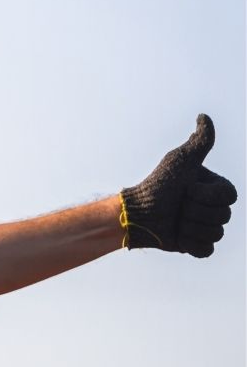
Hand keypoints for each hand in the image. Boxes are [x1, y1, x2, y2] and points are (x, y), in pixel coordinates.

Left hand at [121, 114, 237, 256]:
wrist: (137, 213)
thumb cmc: (158, 184)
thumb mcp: (180, 161)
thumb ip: (199, 142)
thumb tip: (204, 116)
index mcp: (215, 188)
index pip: (228, 197)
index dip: (205, 194)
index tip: (186, 188)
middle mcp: (214, 208)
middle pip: (223, 216)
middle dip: (194, 210)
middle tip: (177, 205)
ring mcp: (206, 227)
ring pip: (215, 233)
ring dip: (189, 226)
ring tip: (174, 219)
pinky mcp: (197, 246)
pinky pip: (206, 250)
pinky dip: (189, 244)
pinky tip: (176, 235)